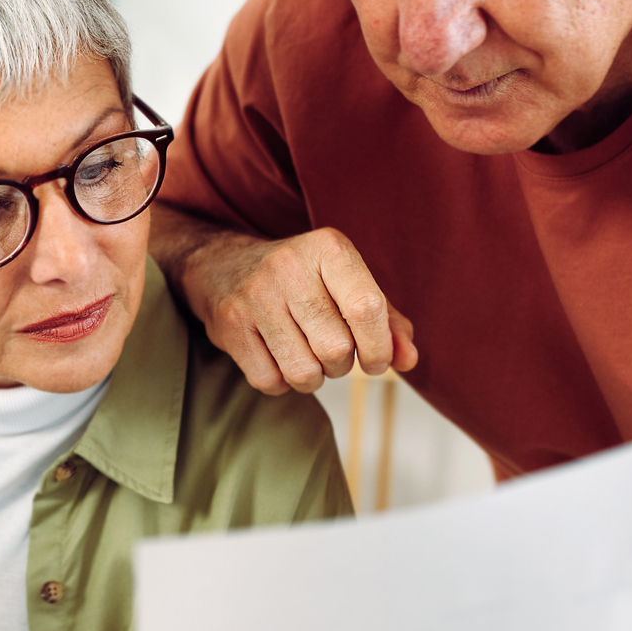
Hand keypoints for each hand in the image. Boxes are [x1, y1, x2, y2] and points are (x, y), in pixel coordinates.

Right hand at [180, 224, 417, 394]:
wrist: (223, 265)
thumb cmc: (303, 281)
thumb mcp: (348, 285)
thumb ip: (387, 321)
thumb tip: (409, 360)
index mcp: (328, 248)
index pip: (367, 307)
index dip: (379, 346)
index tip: (376, 361)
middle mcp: (289, 266)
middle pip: (337, 348)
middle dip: (342, 364)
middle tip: (332, 352)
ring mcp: (255, 295)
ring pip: (304, 372)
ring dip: (313, 378)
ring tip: (306, 356)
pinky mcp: (229, 324)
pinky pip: (270, 381)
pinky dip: (281, 382)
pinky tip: (277, 358)